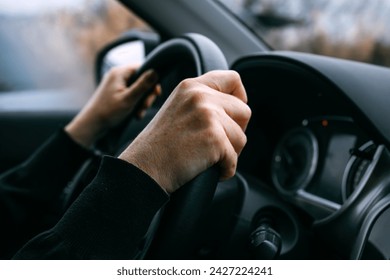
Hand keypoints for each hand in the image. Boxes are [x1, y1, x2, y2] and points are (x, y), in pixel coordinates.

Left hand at [65, 65, 160, 146]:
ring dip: (142, 103)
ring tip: (139, 114)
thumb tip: (156, 71)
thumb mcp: (129, 98)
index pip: (142, 68)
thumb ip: (143, 85)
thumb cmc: (109, 111)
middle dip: (146, 95)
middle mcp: (117, 76)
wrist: (92, 125)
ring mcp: (116, 85)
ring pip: (137, 90)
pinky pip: (131, 96)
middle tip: (145, 107)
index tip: (156, 93)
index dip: (152, 80)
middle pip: (141, 80)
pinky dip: (135, 105)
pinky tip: (135, 115)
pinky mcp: (116, 94)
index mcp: (119, 73)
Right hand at [119, 70, 250, 192]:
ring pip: (241, 138)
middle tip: (216, 144)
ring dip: (229, 153)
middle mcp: (200, 96)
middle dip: (236, 132)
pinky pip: (234, 159)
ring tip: (206, 157)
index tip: (232, 115)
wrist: (142, 169)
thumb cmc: (158, 146)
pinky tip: (206, 169)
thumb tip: (234, 107)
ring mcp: (208, 116)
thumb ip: (202, 102)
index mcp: (191, 86)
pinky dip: (225, 170)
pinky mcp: (214, 138)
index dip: (239, 98)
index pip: (233, 79)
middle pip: (244, 111)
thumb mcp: (178, 109)